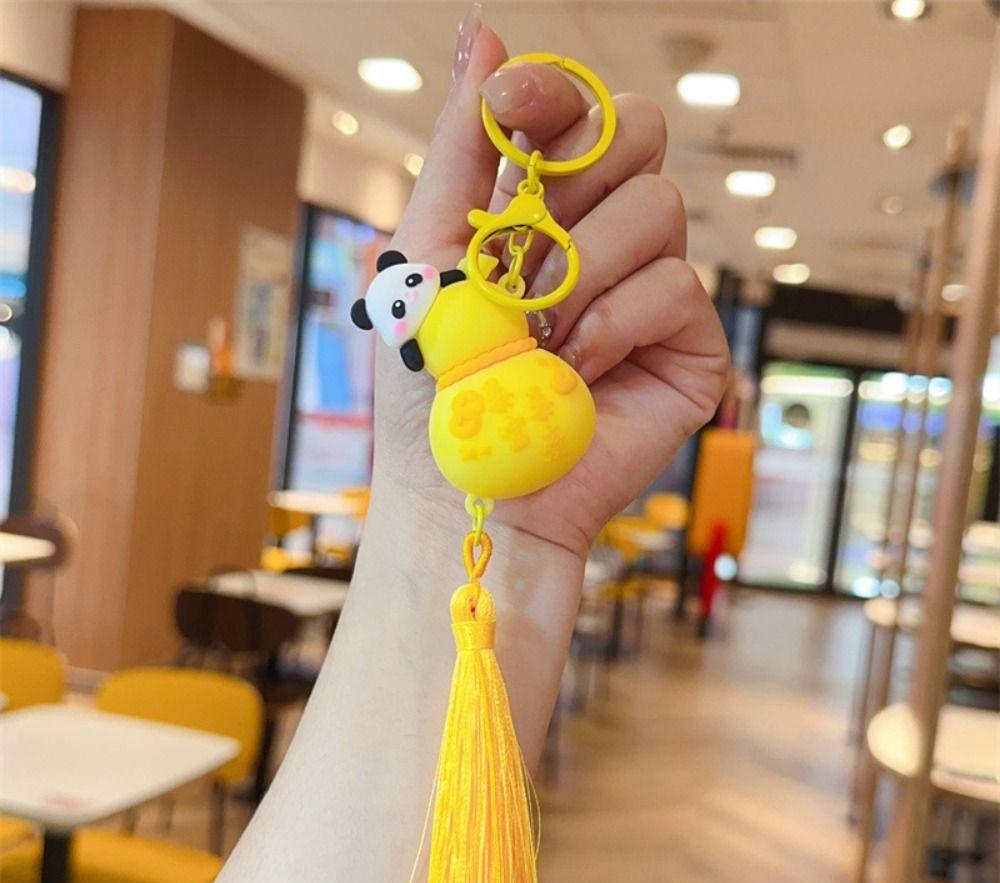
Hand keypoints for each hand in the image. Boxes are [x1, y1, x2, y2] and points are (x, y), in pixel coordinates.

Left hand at [373, 6, 728, 558]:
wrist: (473, 488)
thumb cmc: (436, 384)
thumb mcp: (428, 253)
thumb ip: (461, 146)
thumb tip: (485, 33)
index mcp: (538, 210)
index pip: (574, 109)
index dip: (554, 90)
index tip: (514, 106)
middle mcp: (600, 238)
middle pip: (637, 133)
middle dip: (573, 185)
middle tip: (523, 256)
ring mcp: (648, 289)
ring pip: (658, 206)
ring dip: (582, 273)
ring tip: (540, 338)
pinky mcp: (687, 345)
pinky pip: (679, 285)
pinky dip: (615, 325)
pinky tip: (578, 370)